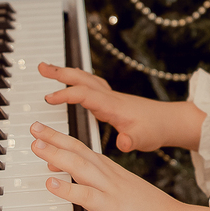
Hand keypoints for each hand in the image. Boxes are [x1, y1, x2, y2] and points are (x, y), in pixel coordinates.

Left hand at [30, 121, 209, 210]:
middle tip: (34, 128)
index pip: (84, 150)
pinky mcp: (112, 208)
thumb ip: (102, 190)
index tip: (44, 134)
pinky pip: (86, 196)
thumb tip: (82, 189)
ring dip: (56, 154)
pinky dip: (67, 188)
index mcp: (113, 172)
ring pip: (79, 167)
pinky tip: (51, 183)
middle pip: (78, 151)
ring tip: (36, 145)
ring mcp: (111, 190)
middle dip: (54, 138)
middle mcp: (110, 176)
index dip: (63, 140)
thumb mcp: (124, 197)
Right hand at [38, 62, 204, 151]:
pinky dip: (76, 80)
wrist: (169, 121)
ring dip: (66, 73)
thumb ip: (131, 141)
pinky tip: (70, 84)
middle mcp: (110, 97)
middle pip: (82, 78)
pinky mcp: (111, 100)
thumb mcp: (143, 139)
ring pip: (85, 79)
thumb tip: (122, 143)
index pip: (85, 94)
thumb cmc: (155, 129)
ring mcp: (110, 97)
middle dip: (60, 72)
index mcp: (112, 105)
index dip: (66, 94)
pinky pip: (89, 85)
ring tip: (48, 69)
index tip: (49, 98)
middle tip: (41, 67)